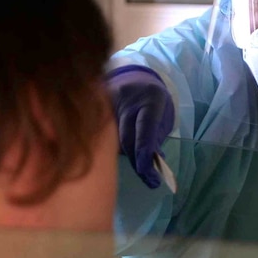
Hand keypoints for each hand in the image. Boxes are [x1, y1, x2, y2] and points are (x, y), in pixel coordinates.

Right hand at [107, 65, 174, 187]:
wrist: (135, 79)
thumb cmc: (153, 102)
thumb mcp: (163, 116)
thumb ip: (156, 137)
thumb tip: (149, 163)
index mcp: (150, 100)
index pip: (146, 128)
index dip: (144, 151)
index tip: (147, 172)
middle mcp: (127, 100)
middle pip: (127, 137)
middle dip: (136, 161)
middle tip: (148, 179)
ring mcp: (108, 103)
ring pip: (111, 138)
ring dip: (122, 156)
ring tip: (136, 169)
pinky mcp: (95, 108)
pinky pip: (100, 133)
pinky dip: (107, 148)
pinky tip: (115, 157)